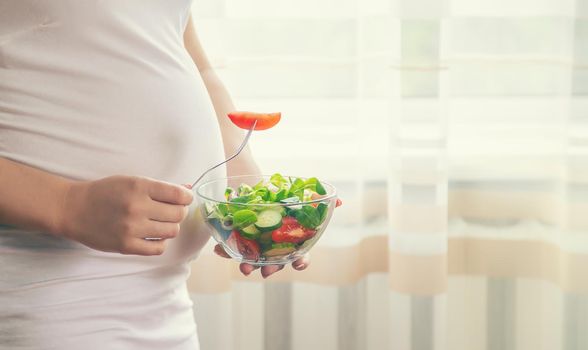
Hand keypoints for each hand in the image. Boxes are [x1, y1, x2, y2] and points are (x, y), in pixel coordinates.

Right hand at [60, 175, 192, 255]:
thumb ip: (160, 187)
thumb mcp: (131, 181)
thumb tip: (188, 188)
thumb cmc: (105, 192)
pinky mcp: (126, 246)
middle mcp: (137, 207)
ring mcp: (132, 228)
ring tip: (160, 223)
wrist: (74, 209)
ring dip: (170, 227)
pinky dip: (161, 242)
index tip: (184, 198)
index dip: (186, 197)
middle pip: (178, 214)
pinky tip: (154, 235)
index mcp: (139, 187)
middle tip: (170, 211)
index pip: (178, 194)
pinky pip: (158, 248)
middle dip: (179, 212)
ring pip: (172, 231)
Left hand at [212, 197, 341, 277]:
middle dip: (271, 269)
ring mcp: (256, 247)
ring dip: (247, 265)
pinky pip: (232, 250)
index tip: (298, 264)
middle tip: (265, 271)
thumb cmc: (282, 198)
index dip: (300, 262)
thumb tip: (339, 201)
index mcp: (291, 241)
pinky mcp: (239, 241)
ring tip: (244, 268)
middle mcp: (274, 248)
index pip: (300, 257)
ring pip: (253, 261)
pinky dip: (224, 251)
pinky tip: (218, 249)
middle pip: (275, 264)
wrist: (257, 190)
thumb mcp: (300, 197)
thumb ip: (318, 201)